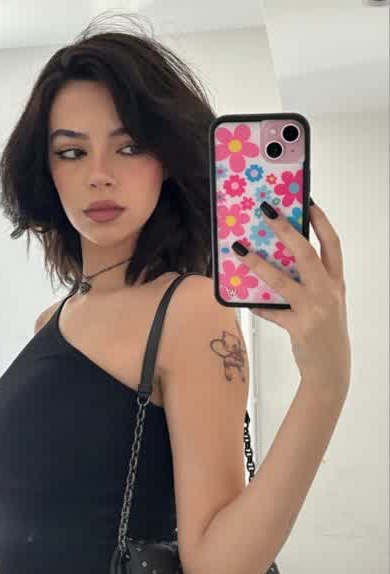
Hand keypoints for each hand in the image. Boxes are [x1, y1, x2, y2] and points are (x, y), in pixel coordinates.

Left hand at [234, 200, 350, 391]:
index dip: (320, 222)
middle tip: (267, 211)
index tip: (307, 202)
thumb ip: (309, 283)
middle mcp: (328, 292)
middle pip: (306, 254)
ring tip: (239, 249)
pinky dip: (256, 304)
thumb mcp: (326, 303)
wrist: (331, 370)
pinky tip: (242, 299)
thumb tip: (278, 261)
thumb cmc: (327, 331)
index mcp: (336, 283)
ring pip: (282, 280)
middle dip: (286, 230)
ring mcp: (314, 310)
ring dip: (258, 263)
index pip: (332, 244)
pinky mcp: (299, 328)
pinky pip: (271, 312)